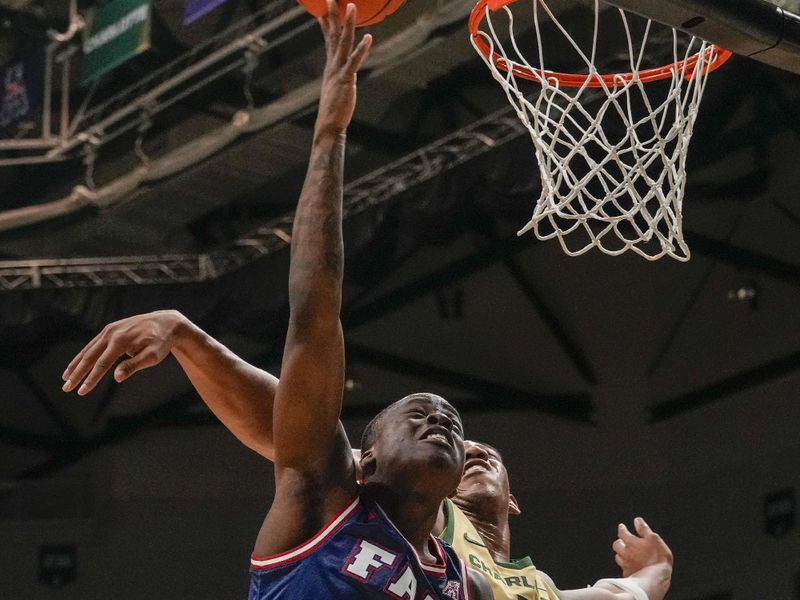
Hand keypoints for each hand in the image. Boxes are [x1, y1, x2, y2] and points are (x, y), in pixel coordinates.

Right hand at [62, 310, 185, 395]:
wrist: (166, 322)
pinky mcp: (111, 329)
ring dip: (76, 364)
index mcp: (121, 341)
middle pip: (90, 356)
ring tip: (65, 378)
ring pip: (88, 349)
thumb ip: (134, 366)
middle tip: (66, 388)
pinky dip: (83, 355)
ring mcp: (110, 330)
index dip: (91, 379)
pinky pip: (93, 344)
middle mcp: (112, 333)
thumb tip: (116, 377)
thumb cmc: (161, 342)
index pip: (102, 363)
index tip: (82, 391)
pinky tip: (77, 364)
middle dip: (77, 373)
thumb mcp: (153, 356)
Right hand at [315, 0, 371, 134]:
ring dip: (348, 24)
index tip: (323, 9)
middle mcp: (333, 65)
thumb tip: (343, 76)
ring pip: (343, 42)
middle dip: (333, 15)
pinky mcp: (346, 79)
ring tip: (351, 6)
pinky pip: (354, 61)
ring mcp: (339, 71)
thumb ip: (339, 78)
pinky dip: (361, 49)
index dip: (326, 23)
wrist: (329, 125)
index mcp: (330, 66)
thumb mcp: (335, 88)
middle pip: (333, 35)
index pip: (328, 40)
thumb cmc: (334, 110)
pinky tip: (368, 37)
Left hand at [612, 517, 673, 577]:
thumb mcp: (654, 539)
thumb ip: (644, 529)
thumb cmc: (657, 558)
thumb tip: (637, 521)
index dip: (622, 528)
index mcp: (631, 543)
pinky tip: (629, 566)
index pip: (622, 532)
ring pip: (618, 557)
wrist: (656, 578)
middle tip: (622, 540)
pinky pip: (624, 569)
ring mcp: (626, 565)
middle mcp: (626, 553)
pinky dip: (625, 566)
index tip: (622, 527)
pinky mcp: (628, 575)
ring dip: (620, 554)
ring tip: (624, 553)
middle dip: (619, 541)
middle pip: (616, 545)